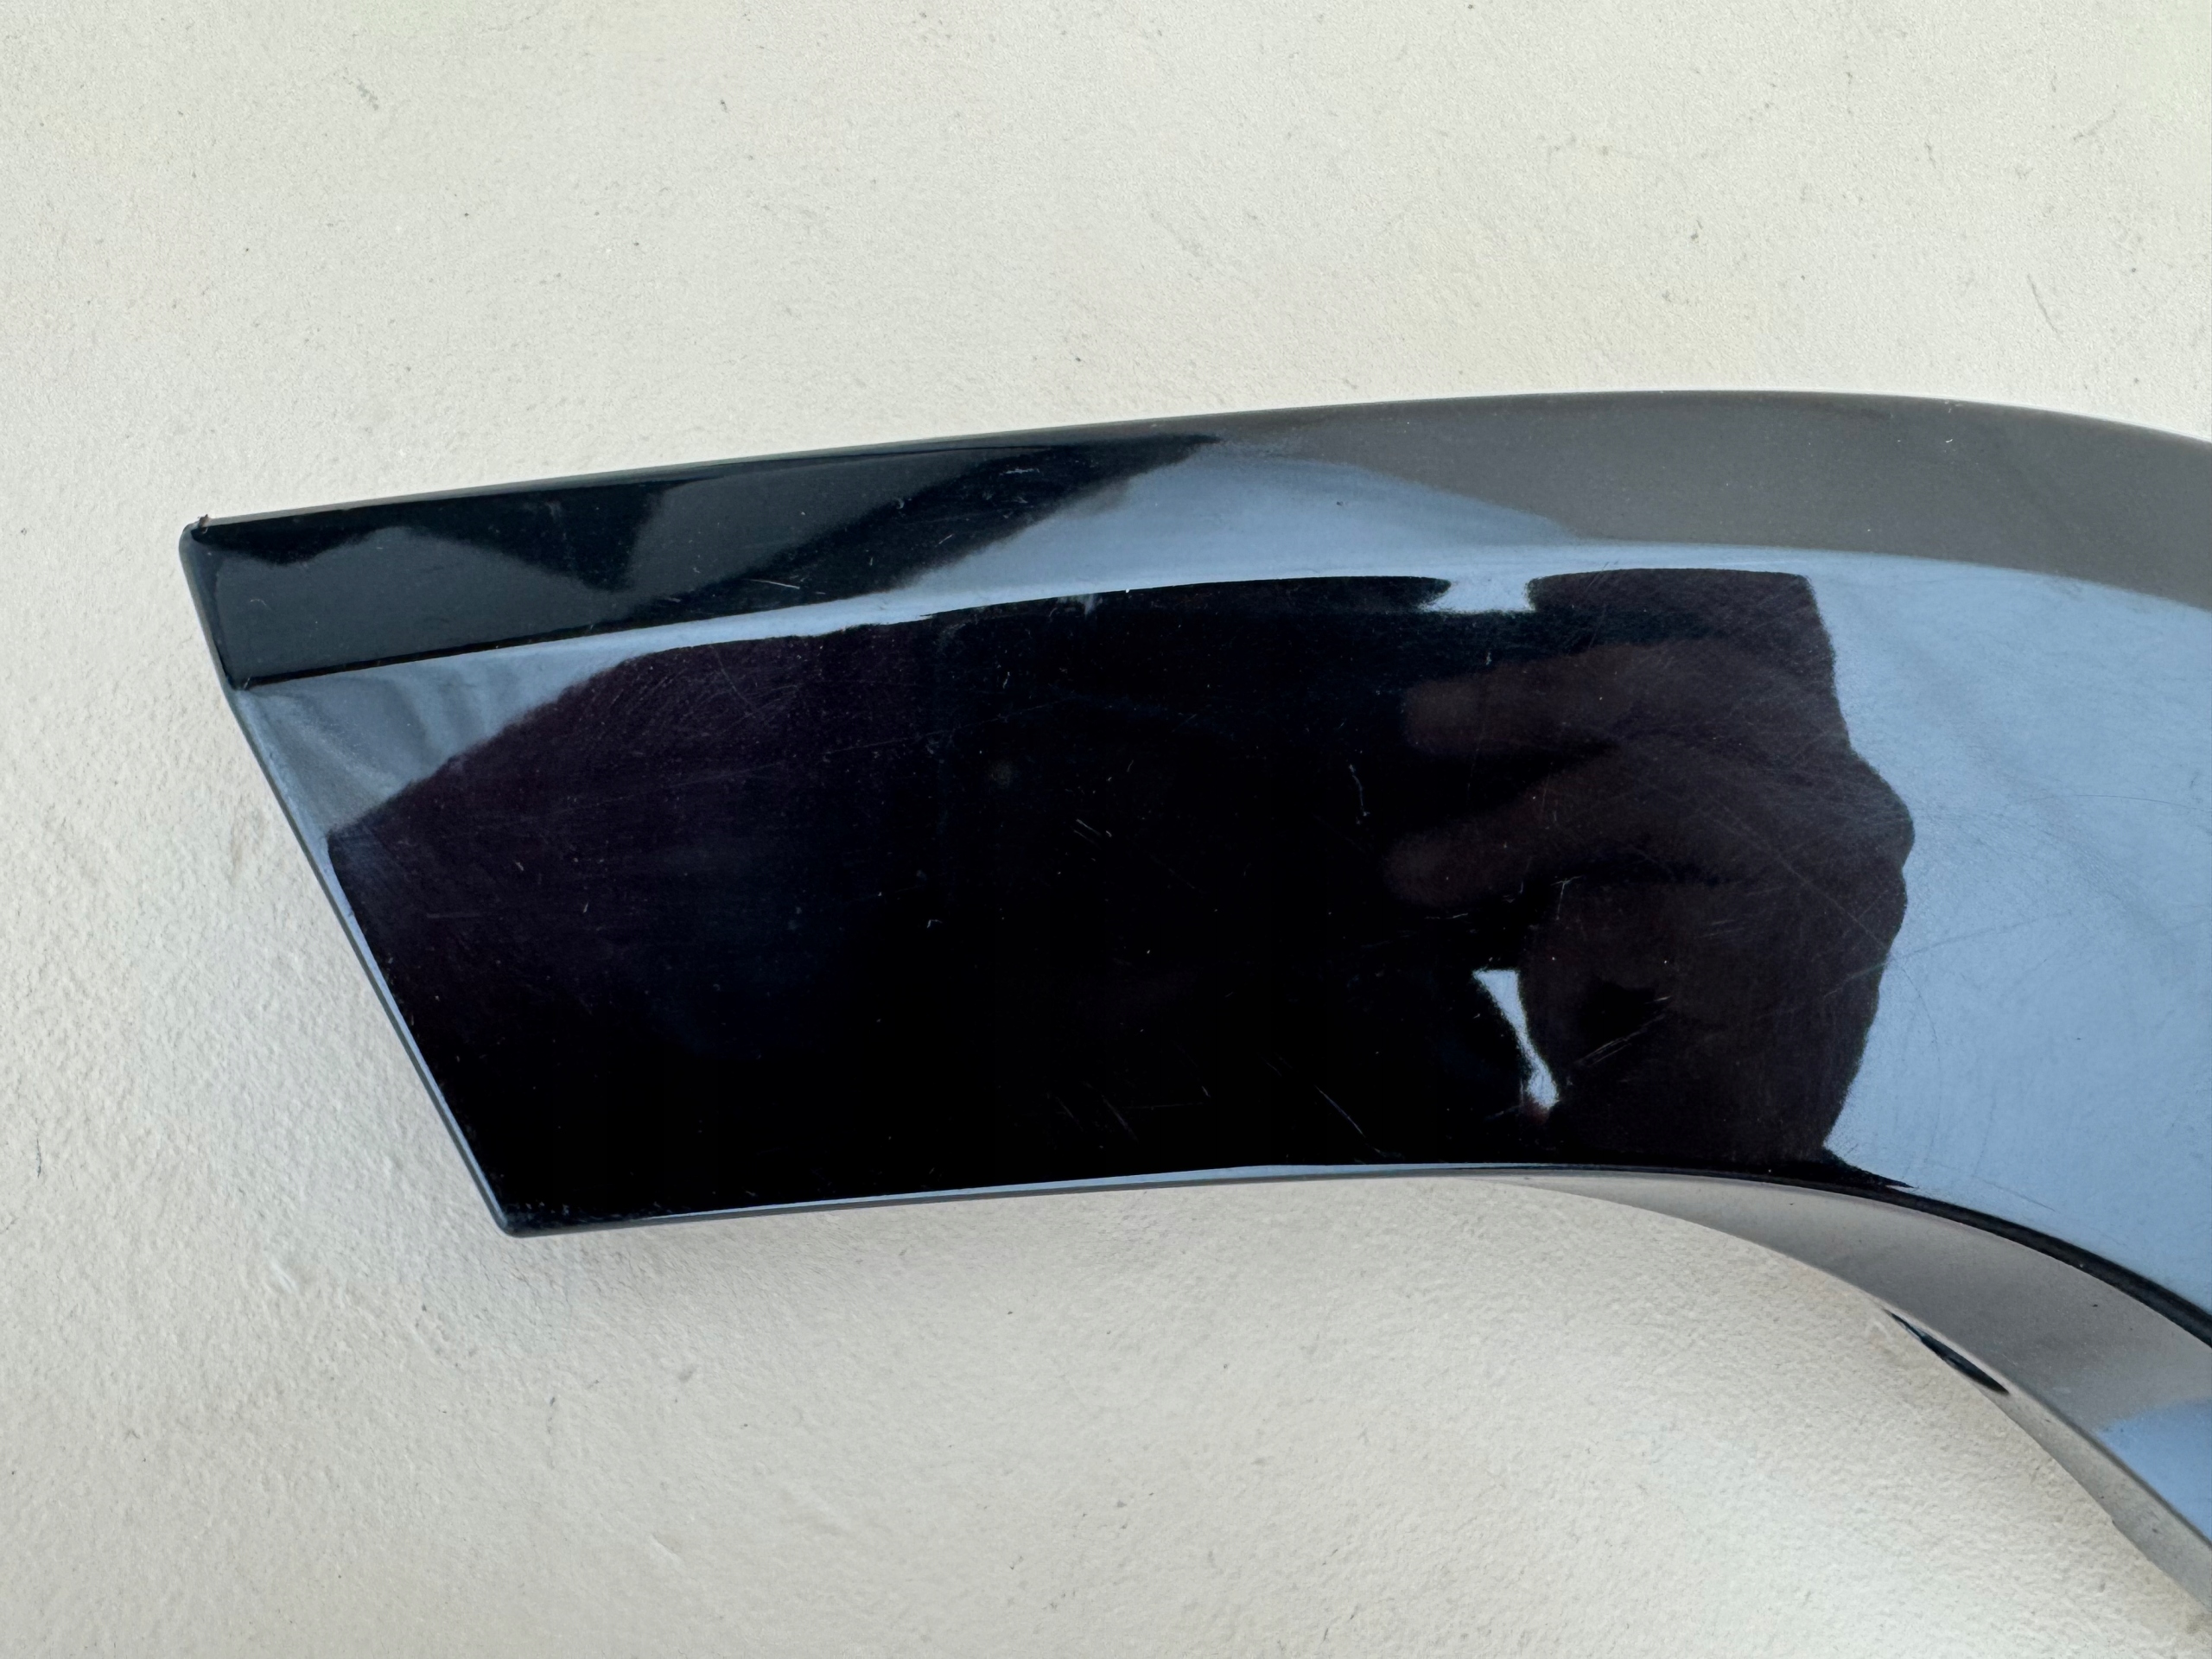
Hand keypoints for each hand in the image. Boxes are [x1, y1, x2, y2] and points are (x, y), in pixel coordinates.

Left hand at [1385, 570, 1912, 1166]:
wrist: (1713, 1176)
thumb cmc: (1662, 1014)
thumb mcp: (1630, 868)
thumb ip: (1603, 774)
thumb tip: (1465, 696)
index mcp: (1823, 770)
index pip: (1773, 625)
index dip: (1660, 589)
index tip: (1543, 596)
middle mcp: (1853, 811)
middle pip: (1686, 688)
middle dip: (1531, 697)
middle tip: (1420, 721)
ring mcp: (1832, 887)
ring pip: (1648, 788)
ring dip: (1509, 833)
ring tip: (1417, 875)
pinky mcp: (1783, 966)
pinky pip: (1625, 916)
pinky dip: (1562, 966)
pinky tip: (1564, 1019)